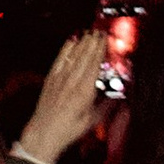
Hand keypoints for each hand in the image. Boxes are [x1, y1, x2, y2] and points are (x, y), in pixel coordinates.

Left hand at [23, 31, 107, 163]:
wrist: (44, 132)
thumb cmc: (69, 129)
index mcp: (85, 91)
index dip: (100, 50)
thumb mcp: (93, 120)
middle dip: (92, 42)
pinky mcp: (51, 79)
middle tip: (99, 31)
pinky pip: (59, 59)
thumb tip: (118, 97)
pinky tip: (70, 41)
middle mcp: (72, 81)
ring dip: (81, 43)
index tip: (105, 39)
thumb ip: (107, 106)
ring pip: (73, 56)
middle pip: (84, 56)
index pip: (94, 64)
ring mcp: (60, 78)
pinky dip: (66, 49)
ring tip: (89, 32)